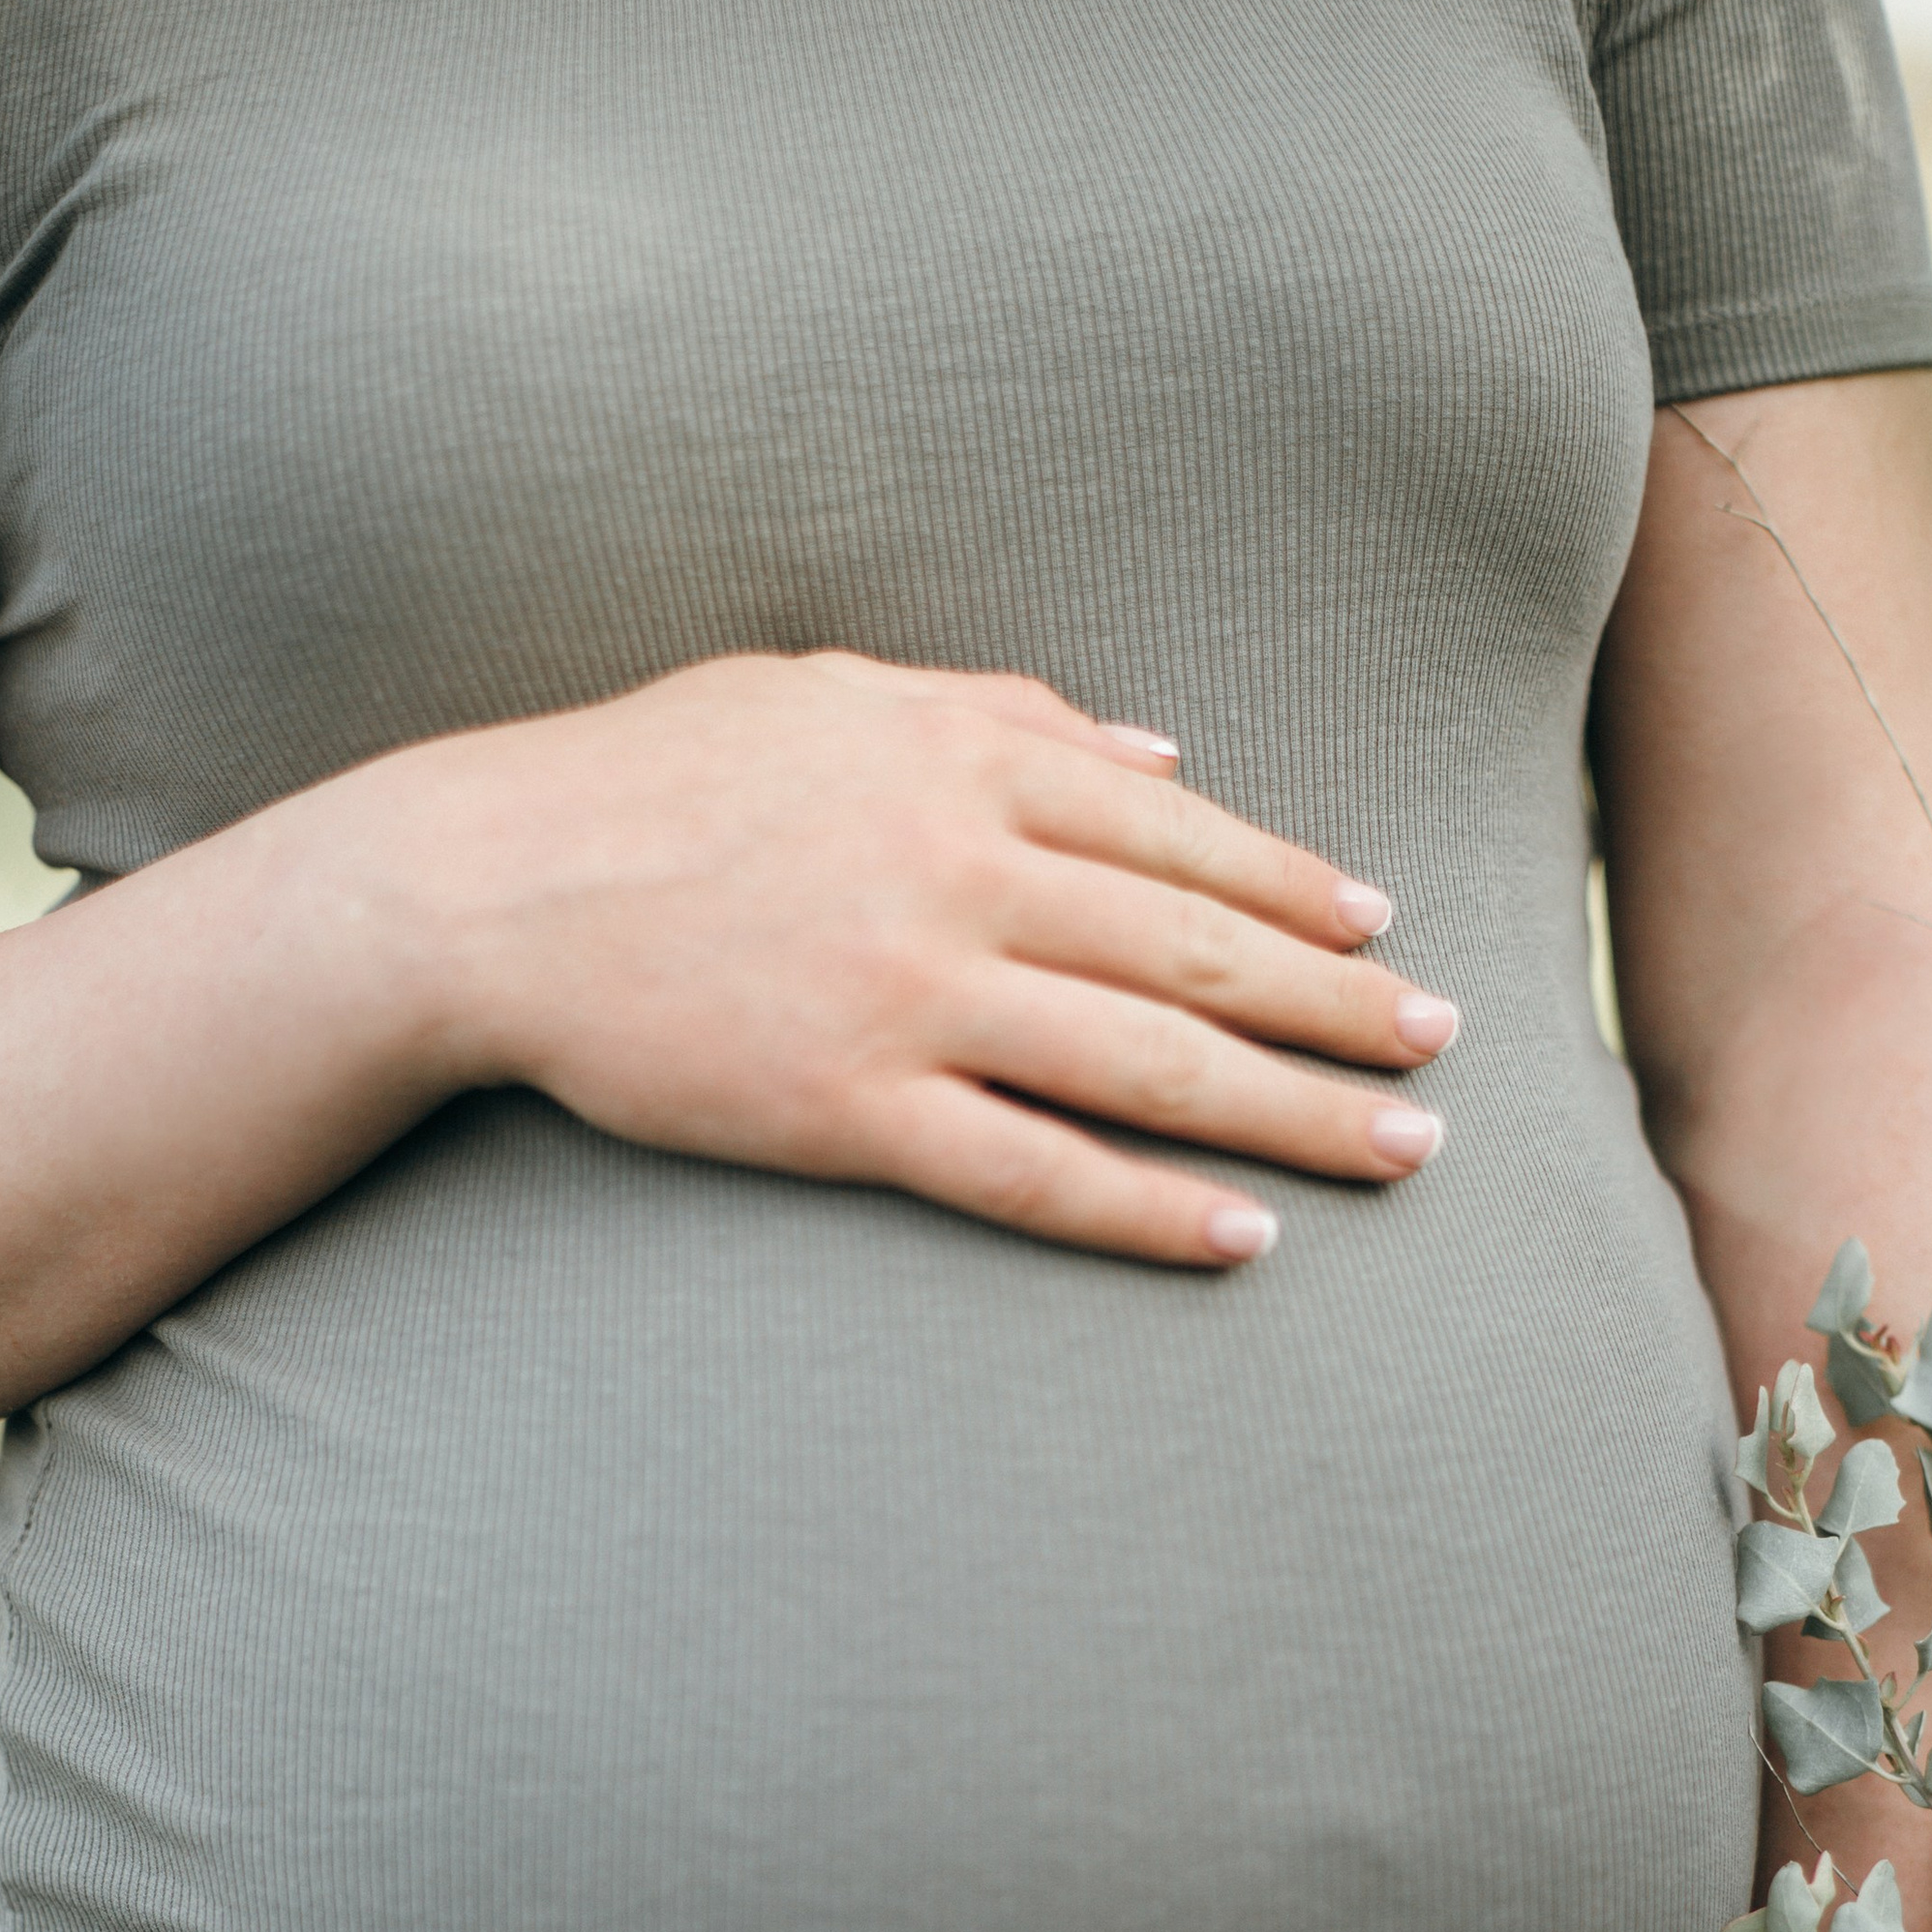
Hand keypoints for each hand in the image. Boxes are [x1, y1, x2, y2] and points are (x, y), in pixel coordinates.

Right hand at [395, 650, 1455, 1265]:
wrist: (484, 887)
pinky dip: (1147, 1208)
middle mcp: (957, 870)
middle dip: (1339, 1005)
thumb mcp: (825, 692)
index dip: (1294, 884)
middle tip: (1447, 1048)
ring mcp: (910, 997)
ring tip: (1400, 1148)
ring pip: (1146, 1061)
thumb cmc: (650, 778)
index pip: (1176, 827)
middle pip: (1195, 947)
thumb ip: (997, 710)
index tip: (1380, 929)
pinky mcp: (850, 1113)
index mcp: (959, 755)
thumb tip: (1153, 750)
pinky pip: (1033, 1172)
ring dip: (1292, 1111)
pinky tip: (1240, 1239)